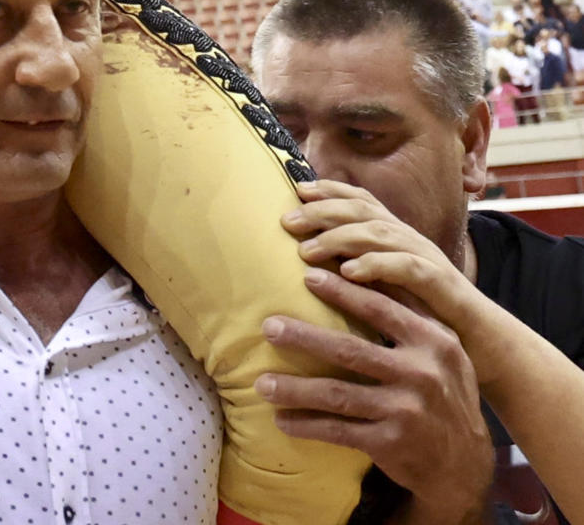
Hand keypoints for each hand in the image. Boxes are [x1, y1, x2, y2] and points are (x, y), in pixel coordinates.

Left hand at [256, 265, 493, 522]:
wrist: (466, 464)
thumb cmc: (444, 392)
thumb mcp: (443, 349)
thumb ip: (411, 311)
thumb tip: (365, 263)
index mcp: (433, 341)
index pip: (380, 308)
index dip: (342, 291)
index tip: (305, 274)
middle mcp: (422, 374)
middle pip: (351, 350)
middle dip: (304, 337)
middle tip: (268, 325)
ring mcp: (407, 411)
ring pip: (338, 395)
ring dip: (295, 389)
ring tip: (261, 383)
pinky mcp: (392, 443)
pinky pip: (339, 431)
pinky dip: (307, 425)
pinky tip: (282, 421)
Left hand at [282, 179, 510, 388]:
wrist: (485, 348)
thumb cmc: (430, 318)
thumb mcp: (391, 288)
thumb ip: (361, 270)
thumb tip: (312, 262)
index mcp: (398, 237)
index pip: (362, 200)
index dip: (330, 190)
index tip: (295, 191)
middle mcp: (411, 241)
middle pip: (363, 211)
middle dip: (323, 211)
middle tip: (287, 221)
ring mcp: (428, 260)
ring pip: (380, 234)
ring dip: (340, 238)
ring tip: (307, 250)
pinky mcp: (443, 287)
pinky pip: (407, 268)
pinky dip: (376, 265)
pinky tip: (348, 271)